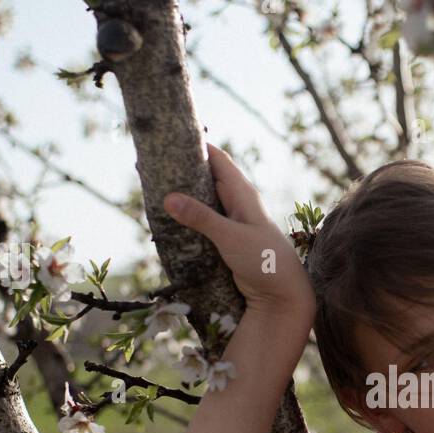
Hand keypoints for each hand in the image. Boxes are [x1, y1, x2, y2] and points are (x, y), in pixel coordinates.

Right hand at [163, 144, 316, 315]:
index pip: (216, 158)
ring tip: (151, 190)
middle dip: (182, 171)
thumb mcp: (231, 237)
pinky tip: (169, 220)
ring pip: (203, 201)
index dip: (194, 145)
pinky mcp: (226, 240)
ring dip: (182, 197)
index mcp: (242, 192)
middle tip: (150, 167)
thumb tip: (168, 197)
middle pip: (206, 178)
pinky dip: (188, 219)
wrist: (283, 295)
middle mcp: (237, 202)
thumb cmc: (265, 261)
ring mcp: (231, 221)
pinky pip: (203, 222)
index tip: (167, 136)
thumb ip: (201, 218)